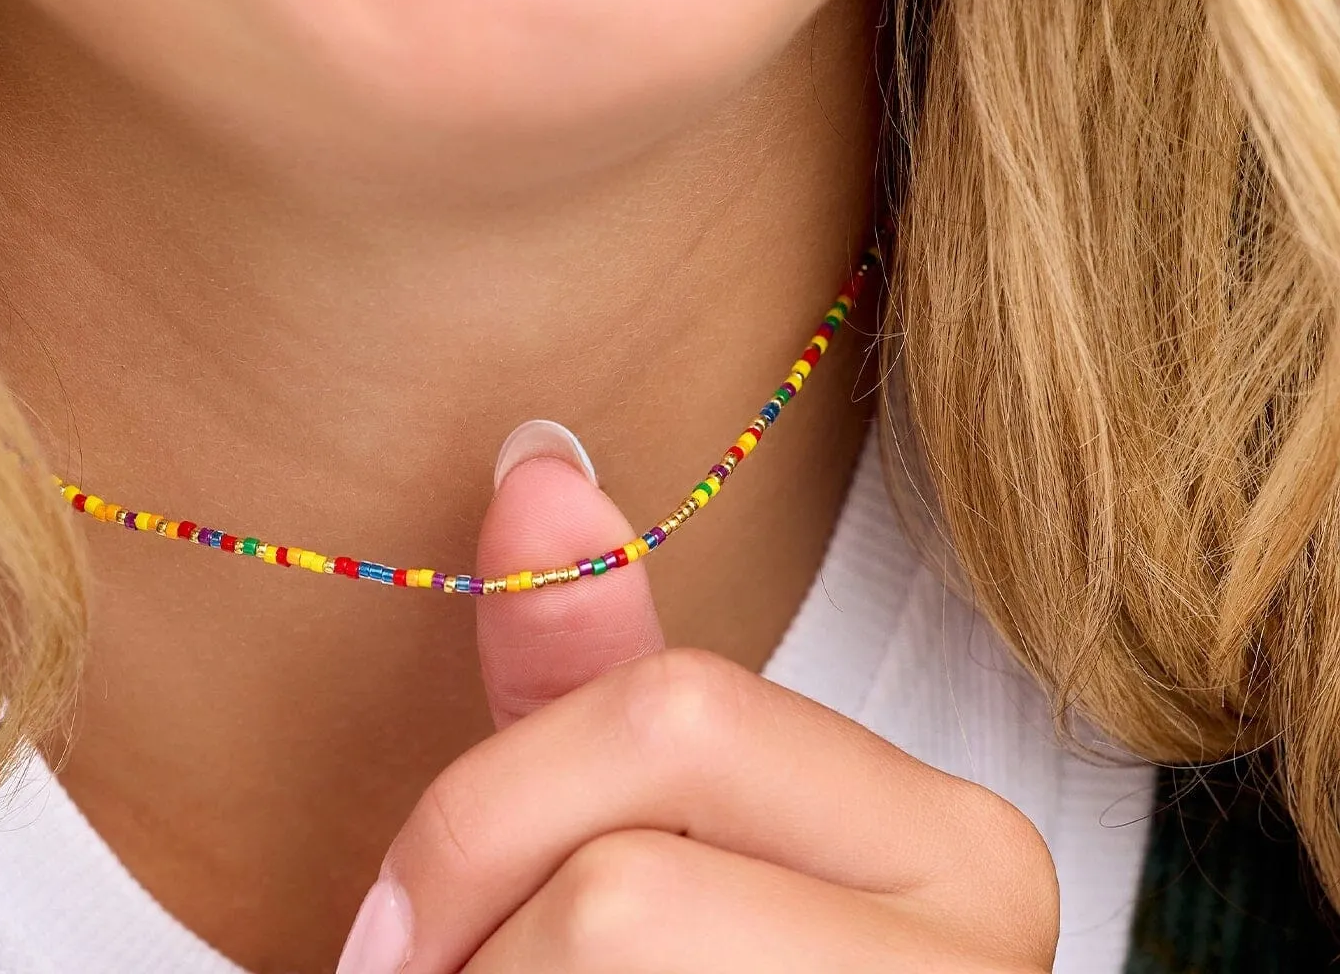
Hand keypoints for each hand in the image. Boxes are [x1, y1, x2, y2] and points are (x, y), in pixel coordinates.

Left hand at [338, 429, 1059, 971]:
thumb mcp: (638, 823)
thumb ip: (587, 665)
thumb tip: (533, 455)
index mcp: (958, 842)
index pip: (677, 718)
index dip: (483, 816)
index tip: (388, 931)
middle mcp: (988, 958)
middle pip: (626, 895)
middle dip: (487, 958)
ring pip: (603, 972)